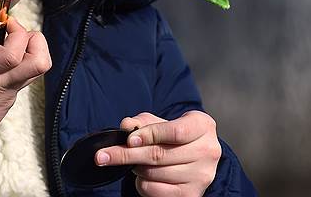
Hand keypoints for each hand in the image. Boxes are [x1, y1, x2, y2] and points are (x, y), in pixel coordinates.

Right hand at [0, 17, 50, 151]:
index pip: (16, 50)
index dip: (16, 30)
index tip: (2, 21)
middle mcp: (0, 84)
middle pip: (40, 61)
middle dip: (34, 39)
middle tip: (13, 32)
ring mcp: (7, 96)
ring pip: (35, 70)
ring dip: (30, 52)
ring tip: (6, 44)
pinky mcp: (6, 104)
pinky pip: (22, 80)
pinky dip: (18, 65)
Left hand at [96, 111, 220, 196]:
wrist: (196, 156)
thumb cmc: (176, 135)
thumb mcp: (163, 121)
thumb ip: (143, 121)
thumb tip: (126, 125)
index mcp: (203, 126)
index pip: (175, 131)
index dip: (149, 135)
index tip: (128, 139)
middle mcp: (208, 151)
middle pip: (160, 154)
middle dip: (127, 155)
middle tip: (103, 156)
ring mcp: (202, 175)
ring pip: (155, 173)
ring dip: (135, 168)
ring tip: (134, 162)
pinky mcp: (192, 194)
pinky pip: (156, 191)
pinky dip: (142, 183)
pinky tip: (143, 176)